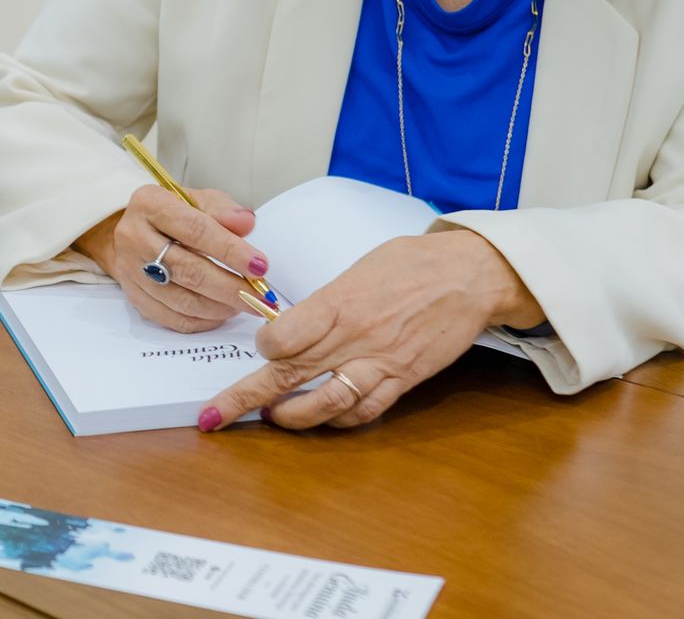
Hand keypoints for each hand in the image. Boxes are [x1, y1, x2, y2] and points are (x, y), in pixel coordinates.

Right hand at [74, 184, 271, 333]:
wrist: (135, 231)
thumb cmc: (174, 215)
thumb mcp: (198, 200)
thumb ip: (223, 210)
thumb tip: (246, 223)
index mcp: (150, 204)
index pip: (195, 230)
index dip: (231, 251)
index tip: (260, 266)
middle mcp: (134, 237)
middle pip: (188, 270)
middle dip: (230, 287)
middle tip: (260, 296)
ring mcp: (130, 270)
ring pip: (181, 300)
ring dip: (219, 307)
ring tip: (245, 304)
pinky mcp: (133, 297)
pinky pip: (171, 318)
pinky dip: (202, 321)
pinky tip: (221, 314)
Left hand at [198, 228, 540, 430]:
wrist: (469, 276)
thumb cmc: (412, 263)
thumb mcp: (358, 269)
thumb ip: (325, 301)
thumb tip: (296, 320)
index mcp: (338, 303)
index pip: (281, 338)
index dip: (263, 346)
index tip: (260, 344)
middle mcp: (354, 338)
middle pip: (288, 375)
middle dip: (245, 398)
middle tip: (213, 416)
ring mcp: (379, 364)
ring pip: (325, 404)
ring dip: (292, 417)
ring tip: (272, 419)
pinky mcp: (403, 381)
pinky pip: (365, 411)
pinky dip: (339, 420)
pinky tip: (323, 420)